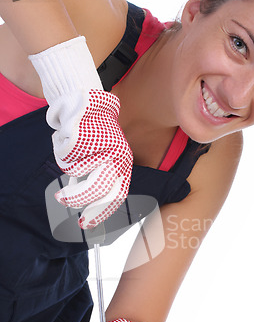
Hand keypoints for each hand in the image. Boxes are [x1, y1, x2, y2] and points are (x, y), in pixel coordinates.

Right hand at [29, 37, 132, 228]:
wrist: (86, 97)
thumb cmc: (92, 131)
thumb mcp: (101, 157)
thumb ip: (97, 178)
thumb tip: (85, 206)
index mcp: (124, 163)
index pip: (117, 195)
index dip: (101, 212)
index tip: (85, 223)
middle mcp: (118, 155)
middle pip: (98, 188)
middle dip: (77, 198)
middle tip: (61, 199)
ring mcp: (102, 144)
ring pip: (76, 171)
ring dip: (66, 164)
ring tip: (68, 149)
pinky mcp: (86, 133)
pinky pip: (65, 154)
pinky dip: (60, 148)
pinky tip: (67, 136)